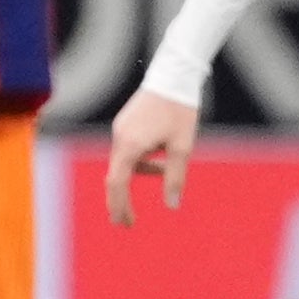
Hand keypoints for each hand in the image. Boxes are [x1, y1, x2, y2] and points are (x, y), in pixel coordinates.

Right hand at [102, 87, 199, 225]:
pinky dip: (140, 159)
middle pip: (115, 176)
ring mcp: (120, 129)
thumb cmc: (180, 111)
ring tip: (165, 171)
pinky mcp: (124, 123)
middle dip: (121, 200)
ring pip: (124, 162)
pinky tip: (160, 152)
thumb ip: (175, 178)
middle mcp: (119, 138)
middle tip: (128, 222)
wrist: (173, 75)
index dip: (120, 206)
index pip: (118, 184)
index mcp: (130, 146)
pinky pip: (127, 149)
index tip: (126, 223)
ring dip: (140, 173)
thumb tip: (172, 206)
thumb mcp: (182, 147)